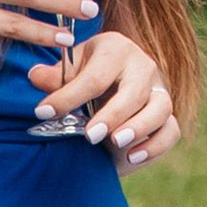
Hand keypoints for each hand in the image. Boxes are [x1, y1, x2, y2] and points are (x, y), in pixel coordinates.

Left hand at [33, 27, 179, 166]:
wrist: (106, 93)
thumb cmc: (84, 81)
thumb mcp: (68, 75)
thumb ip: (54, 78)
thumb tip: (35, 75)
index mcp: (115, 48)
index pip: (95, 75)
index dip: (69, 96)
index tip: (44, 112)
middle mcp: (143, 65)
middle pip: (134, 90)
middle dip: (112, 114)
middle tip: (89, 136)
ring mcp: (159, 90)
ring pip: (161, 107)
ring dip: (140, 127)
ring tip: (115, 142)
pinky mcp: (168, 116)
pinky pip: (172, 130)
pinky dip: (155, 145)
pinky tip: (132, 157)